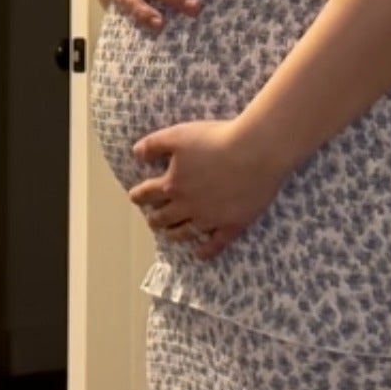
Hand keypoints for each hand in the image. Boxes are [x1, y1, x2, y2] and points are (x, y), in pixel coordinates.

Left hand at [130, 119, 284, 260]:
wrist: (255, 152)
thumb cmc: (216, 139)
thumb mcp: (178, 135)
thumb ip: (153, 145)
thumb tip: (136, 154)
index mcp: (172, 184)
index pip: (147, 193)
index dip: (138, 195)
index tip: (135, 197)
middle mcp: (187, 206)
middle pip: (164, 217)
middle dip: (154, 218)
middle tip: (152, 220)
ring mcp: (209, 218)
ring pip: (185, 232)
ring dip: (174, 234)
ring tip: (170, 235)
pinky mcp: (232, 225)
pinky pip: (215, 244)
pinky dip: (205, 251)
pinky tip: (199, 254)